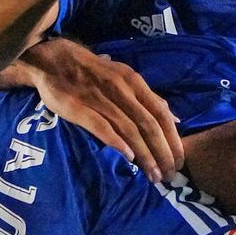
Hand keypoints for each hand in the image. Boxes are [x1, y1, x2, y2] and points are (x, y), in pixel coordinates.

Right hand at [21, 39, 183, 181]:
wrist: (56, 60)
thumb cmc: (96, 73)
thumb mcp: (126, 78)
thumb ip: (149, 99)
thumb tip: (175, 120)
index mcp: (134, 83)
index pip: (161, 113)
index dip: (172, 138)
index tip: (180, 159)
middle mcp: (121, 91)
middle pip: (148, 124)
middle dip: (162, 152)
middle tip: (169, 174)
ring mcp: (100, 99)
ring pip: (129, 130)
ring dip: (144, 154)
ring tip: (153, 174)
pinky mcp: (78, 108)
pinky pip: (101, 127)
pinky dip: (117, 142)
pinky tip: (129, 158)